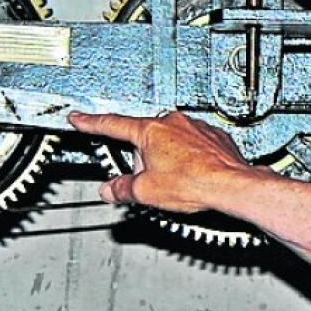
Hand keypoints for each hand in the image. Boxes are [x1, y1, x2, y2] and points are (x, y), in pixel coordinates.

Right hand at [67, 110, 257, 212]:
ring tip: (178, 182)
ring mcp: (194, 127)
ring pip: (170, 143)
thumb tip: (111, 190)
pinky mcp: (213, 137)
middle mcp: (173, 123)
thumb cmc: (195, 182)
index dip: (91, 124)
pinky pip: (192, 146)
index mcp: (150, 131)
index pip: (112, 125)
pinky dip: (189, 159)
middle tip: (150, 182)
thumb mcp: (147, 191)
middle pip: (144, 140)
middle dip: (143, 161)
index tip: (79, 119)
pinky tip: (193, 176)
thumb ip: (122, 189)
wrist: (231, 184)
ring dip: (168, 161)